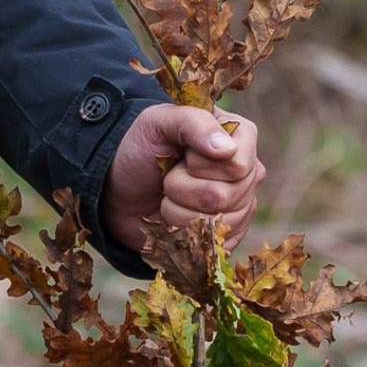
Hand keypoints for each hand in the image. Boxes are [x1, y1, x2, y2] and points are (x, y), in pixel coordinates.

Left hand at [109, 101, 265, 256]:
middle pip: (226, 196)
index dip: (200, 165)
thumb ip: (194, 123)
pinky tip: (174, 216)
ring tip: (168, 195)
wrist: (119, 188)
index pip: (238, 165)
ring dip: (178, 210)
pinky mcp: (228, 233)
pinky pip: (214, 244)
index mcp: (240, 136)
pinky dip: (183, 231)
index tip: (181, 155)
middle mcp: (247, 172)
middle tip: (167, 176)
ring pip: (217, 222)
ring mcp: (241, 205)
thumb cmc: (141, 148)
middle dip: (182, 188)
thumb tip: (227, 149)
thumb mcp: (158, 122)